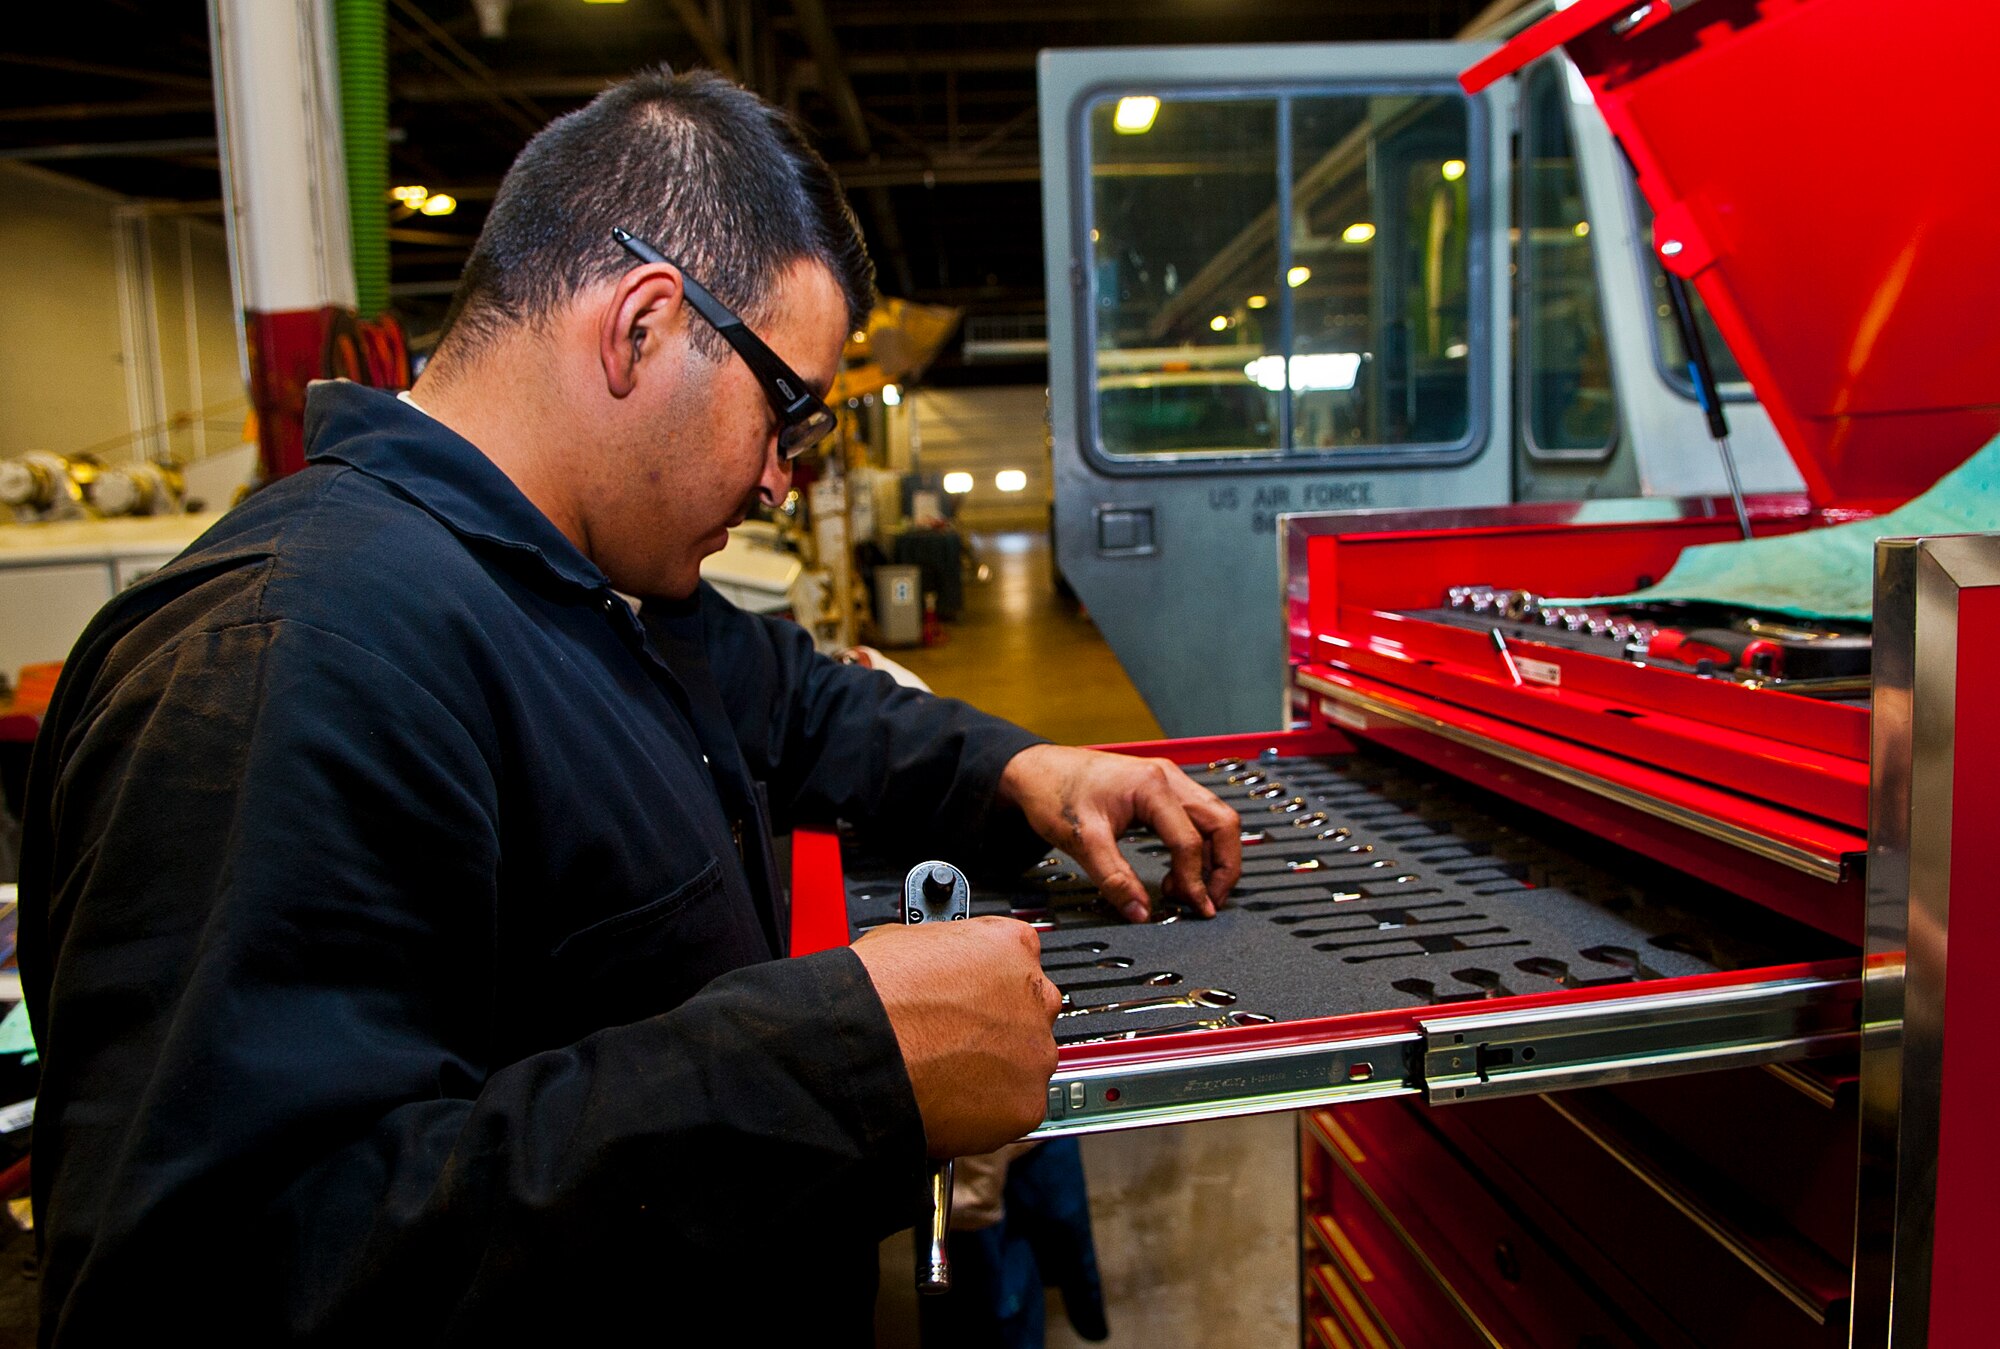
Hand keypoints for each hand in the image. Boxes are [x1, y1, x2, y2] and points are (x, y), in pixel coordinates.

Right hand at [852, 917, 1060, 1157]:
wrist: (862, 1049)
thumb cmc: (875, 992)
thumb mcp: (910, 939)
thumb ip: (948, 956)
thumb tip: (939, 970)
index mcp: (1012, 946)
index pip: (1020, 961)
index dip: (990, 986)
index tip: (973, 1001)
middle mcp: (1036, 996)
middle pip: (1028, 1015)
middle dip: (998, 1030)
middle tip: (957, 1042)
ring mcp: (1036, 1051)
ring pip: (1025, 1065)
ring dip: (994, 1072)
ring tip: (946, 1077)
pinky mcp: (1027, 1103)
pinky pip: (1014, 1109)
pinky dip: (987, 1113)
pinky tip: (950, 1103)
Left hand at [998, 744, 1241, 922]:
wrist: (1036, 770)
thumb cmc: (1055, 794)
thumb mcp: (1082, 842)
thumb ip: (1114, 879)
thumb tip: (1141, 913)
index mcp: (1152, 786)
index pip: (1189, 840)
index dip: (1195, 880)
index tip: (1195, 909)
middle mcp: (1167, 778)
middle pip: (1222, 822)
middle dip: (1224, 867)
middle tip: (1210, 902)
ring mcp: (1168, 780)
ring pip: (1215, 818)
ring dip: (1214, 857)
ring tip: (1192, 891)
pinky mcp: (1162, 789)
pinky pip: (1198, 817)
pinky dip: (1200, 846)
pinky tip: (1180, 871)